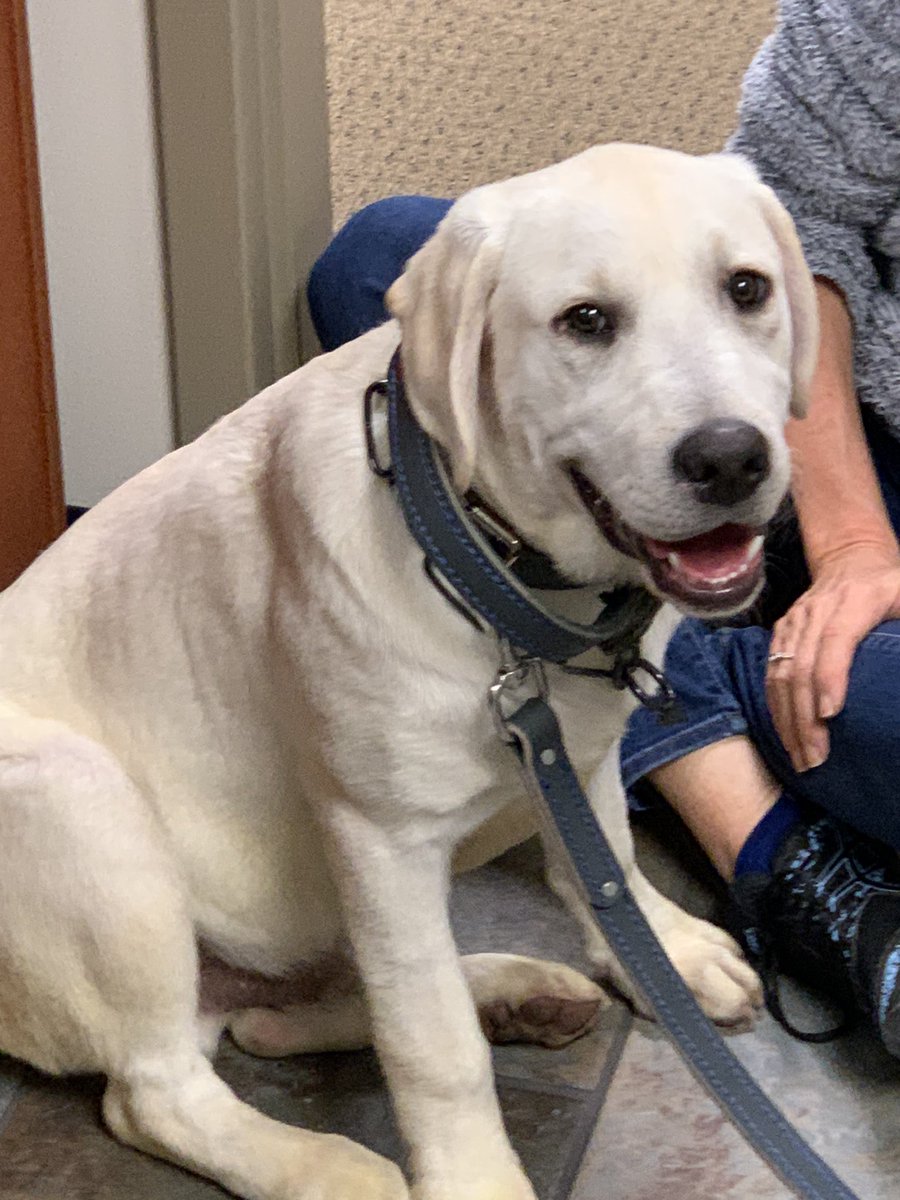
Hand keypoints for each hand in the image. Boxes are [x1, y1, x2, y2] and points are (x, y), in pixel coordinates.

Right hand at [766, 545, 899, 771]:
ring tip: (800, 756)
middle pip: (801, 665)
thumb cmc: (891, 584)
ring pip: (781, 672)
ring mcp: (795, 621)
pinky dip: (776, 706)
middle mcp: (817, 610)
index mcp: (855, 600)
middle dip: (805, 715)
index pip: (835, 640)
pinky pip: (771, 672)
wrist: (852, 557)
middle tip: (816, 756)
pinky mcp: (782, 631)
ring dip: (788, 718)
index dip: (830, 677)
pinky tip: (785, 735)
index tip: (831, 716)